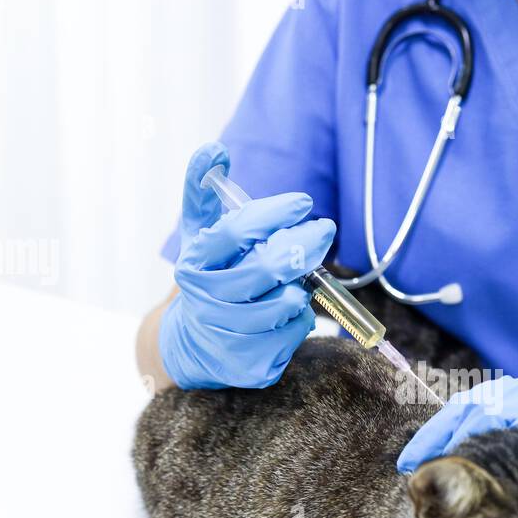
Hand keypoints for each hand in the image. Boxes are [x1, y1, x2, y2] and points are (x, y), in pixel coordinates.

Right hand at [159, 142, 334, 388]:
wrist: (194, 344)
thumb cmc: (210, 276)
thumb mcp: (200, 233)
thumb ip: (203, 189)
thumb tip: (213, 150)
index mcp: (193, 264)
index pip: (237, 231)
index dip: (275, 213)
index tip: (303, 203)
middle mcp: (206, 302)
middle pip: (267, 269)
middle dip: (304, 246)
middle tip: (323, 231)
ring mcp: (227, 337)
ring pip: (286, 304)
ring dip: (301, 287)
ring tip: (298, 278)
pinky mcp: (251, 367)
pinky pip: (295, 334)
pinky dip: (301, 319)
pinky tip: (289, 311)